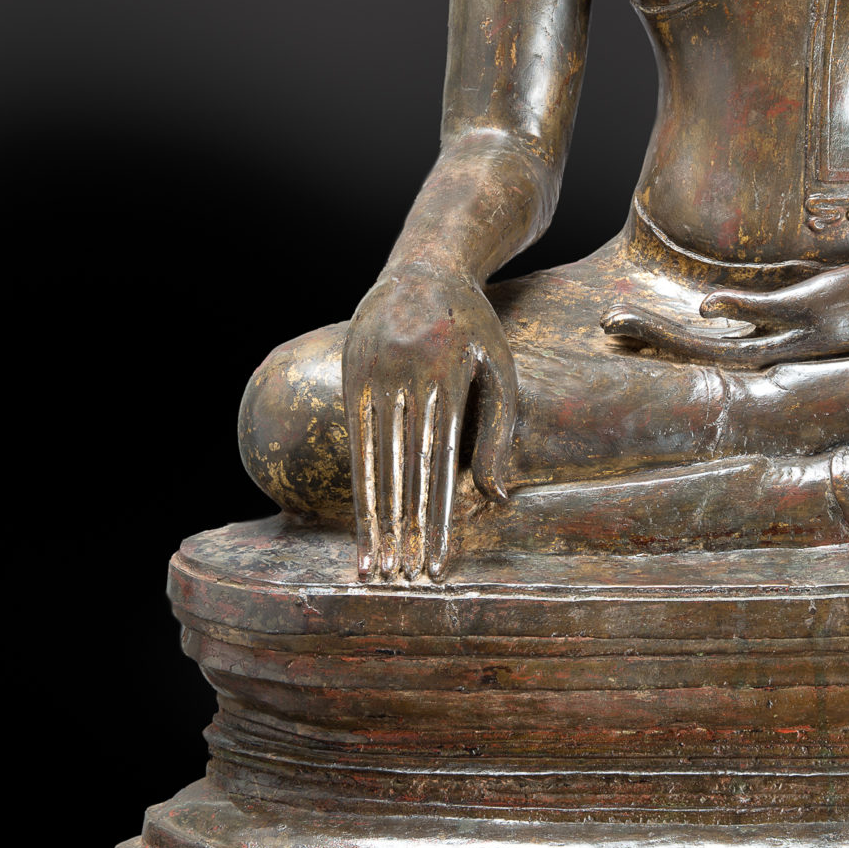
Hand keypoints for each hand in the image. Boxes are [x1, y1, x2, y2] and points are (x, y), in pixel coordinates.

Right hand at [343, 264, 517, 580]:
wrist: (423, 266)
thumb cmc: (473, 326)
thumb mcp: (498, 367)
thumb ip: (498, 432)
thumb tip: (496, 499)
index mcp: (445, 373)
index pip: (441, 462)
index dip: (438, 517)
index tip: (438, 563)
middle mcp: (403, 376)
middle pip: (404, 470)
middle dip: (406, 530)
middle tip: (406, 581)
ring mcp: (371, 377)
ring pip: (374, 462)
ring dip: (375, 520)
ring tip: (377, 568)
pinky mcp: (350, 380)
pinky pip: (355, 444)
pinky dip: (359, 488)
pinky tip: (361, 524)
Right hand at [603, 256, 848, 368]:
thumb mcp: (802, 301)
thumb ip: (767, 303)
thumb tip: (734, 299)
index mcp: (769, 349)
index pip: (701, 352)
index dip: (658, 341)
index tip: (620, 328)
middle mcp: (776, 354)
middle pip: (698, 354)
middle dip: (650, 340)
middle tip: (608, 325)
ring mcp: (794, 339)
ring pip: (724, 348)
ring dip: (674, 336)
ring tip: (634, 322)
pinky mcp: (815, 316)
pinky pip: (769, 316)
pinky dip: (737, 311)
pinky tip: (705, 306)